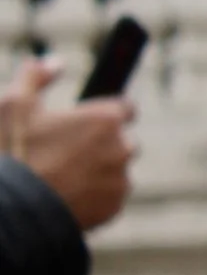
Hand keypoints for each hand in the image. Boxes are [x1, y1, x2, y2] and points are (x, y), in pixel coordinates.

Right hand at [1, 62, 133, 235]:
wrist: (10, 211)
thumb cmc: (13, 154)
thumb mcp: (14, 104)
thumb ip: (36, 76)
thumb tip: (55, 63)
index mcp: (105, 120)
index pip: (127, 107)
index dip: (110, 111)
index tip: (95, 118)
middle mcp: (121, 149)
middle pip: (123, 140)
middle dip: (104, 143)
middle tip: (73, 151)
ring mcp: (119, 181)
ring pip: (116, 170)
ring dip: (100, 171)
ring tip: (67, 176)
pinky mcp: (113, 208)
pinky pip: (111, 197)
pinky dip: (96, 196)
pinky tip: (70, 195)